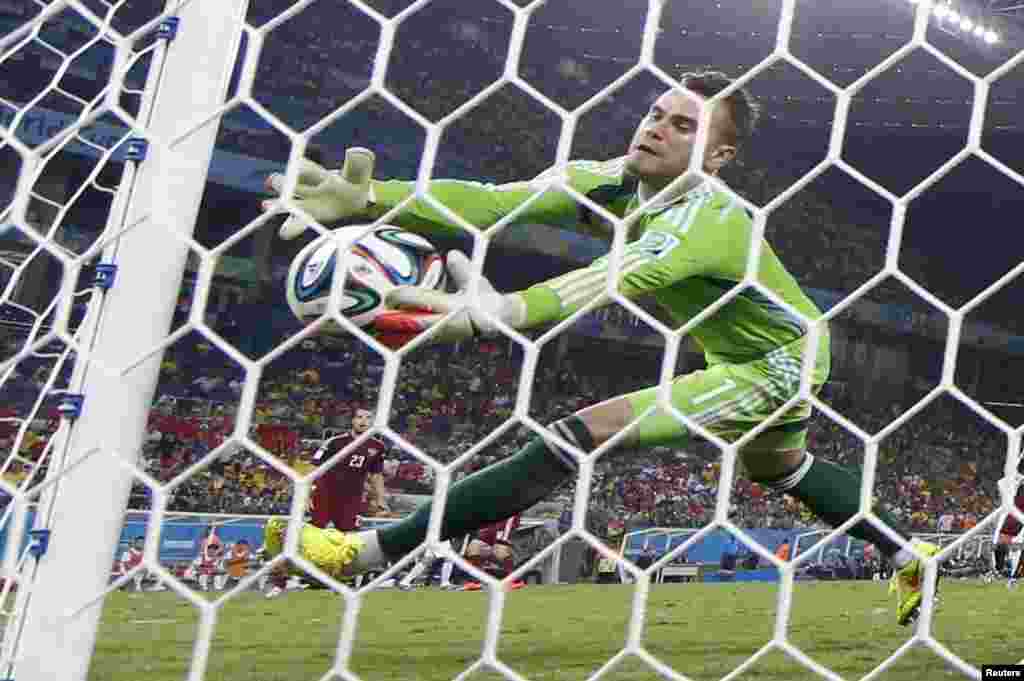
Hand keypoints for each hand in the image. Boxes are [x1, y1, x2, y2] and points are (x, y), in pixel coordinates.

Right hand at [263, 147, 375, 239]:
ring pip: (292, 203)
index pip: (307, 169)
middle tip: (273, 182)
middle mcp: (309, 187)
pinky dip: (292, 227)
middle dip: (284, 183)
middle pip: (293, 185)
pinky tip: (284, 233)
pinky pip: (298, 222)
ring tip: (266, 205)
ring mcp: (308, 202)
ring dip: (279, 205)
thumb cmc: (355, 183)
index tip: (297, 166)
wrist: (355, 199)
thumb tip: (356, 151)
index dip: (303, 167)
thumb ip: (359, 163)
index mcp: (320, 174)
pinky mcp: (310, 215)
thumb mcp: (359, 173)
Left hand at [375, 251, 525, 345]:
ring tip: (375, 330)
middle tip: (375, 316)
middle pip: (414, 323)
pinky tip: (386, 338)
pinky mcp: (438, 339)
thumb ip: (465, 271)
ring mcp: (441, 334)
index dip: (406, 297)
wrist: (496, 323)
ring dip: (395, 334)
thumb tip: (452, 254)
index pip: (425, 301)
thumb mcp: (478, 282)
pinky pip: (416, 339)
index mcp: (454, 307)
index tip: (390, 294)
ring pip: (414, 335)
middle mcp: (446, 323)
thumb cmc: (485, 298)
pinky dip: (401, 339)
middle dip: (394, 321)